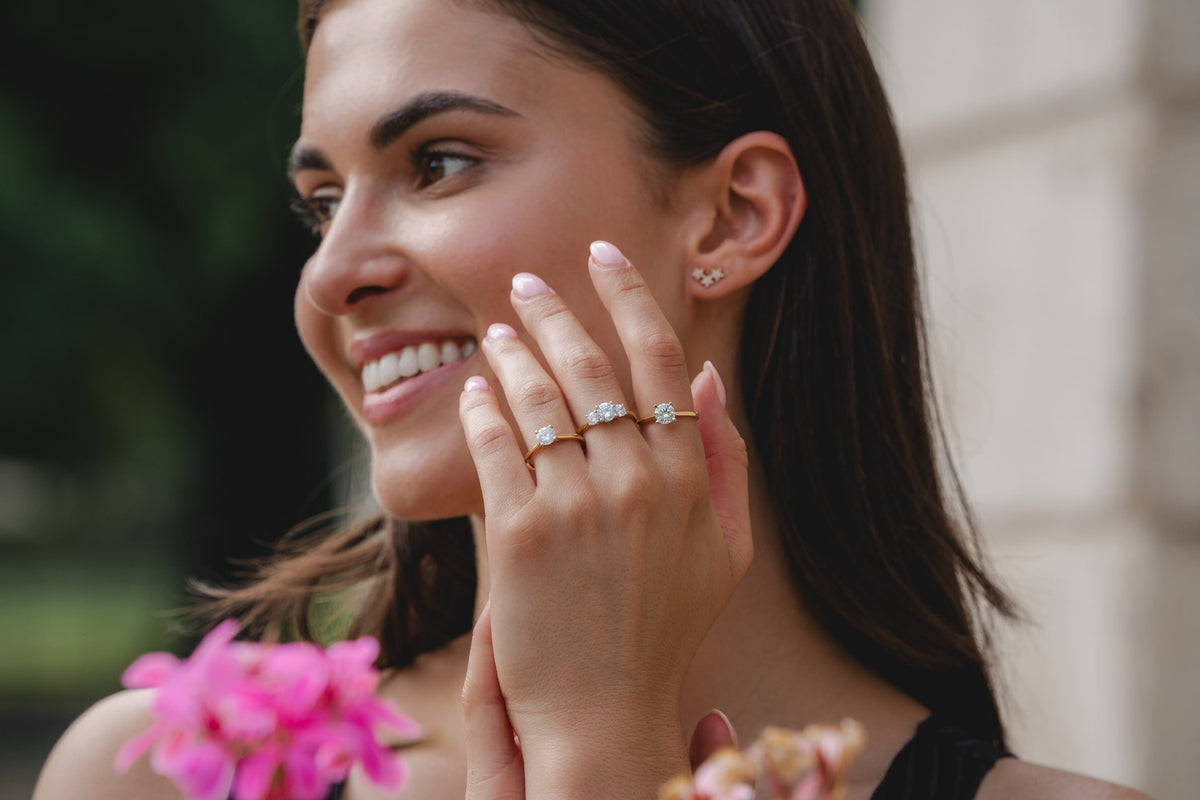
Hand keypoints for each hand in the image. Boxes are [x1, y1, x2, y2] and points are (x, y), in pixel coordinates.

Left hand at [458, 241, 752, 797]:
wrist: (604, 710)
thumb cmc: (665, 626)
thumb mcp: (725, 548)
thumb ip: (725, 459)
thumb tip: (710, 376)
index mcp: (686, 475)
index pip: (659, 358)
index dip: (628, 295)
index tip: (602, 254)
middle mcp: (636, 480)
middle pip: (591, 366)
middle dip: (555, 310)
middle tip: (526, 281)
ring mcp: (577, 505)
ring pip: (539, 398)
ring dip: (513, 351)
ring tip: (494, 329)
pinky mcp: (521, 534)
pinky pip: (495, 448)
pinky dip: (482, 410)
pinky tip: (474, 392)